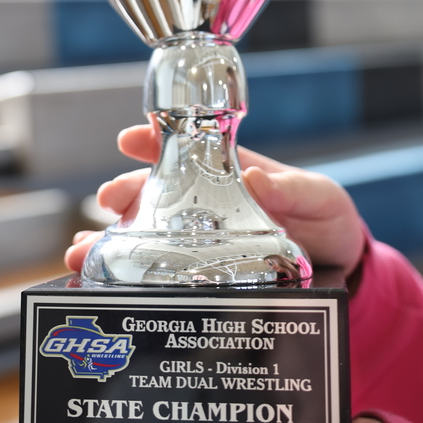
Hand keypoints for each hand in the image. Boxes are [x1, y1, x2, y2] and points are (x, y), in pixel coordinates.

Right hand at [65, 124, 365, 277]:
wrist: (341, 271)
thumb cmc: (326, 220)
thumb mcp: (320, 197)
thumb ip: (293, 189)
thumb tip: (257, 177)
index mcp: (230, 173)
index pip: (186, 149)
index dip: (156, 139)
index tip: (129, 138)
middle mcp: (207, 204)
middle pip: (155, 193)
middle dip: (126, 194)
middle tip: (107, 201)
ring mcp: (201, 240)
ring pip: (146, 234)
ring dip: (110, 241)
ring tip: (82, 252)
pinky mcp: (201, 274)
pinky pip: (157, 272)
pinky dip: (124, 276)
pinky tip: (99, 284)